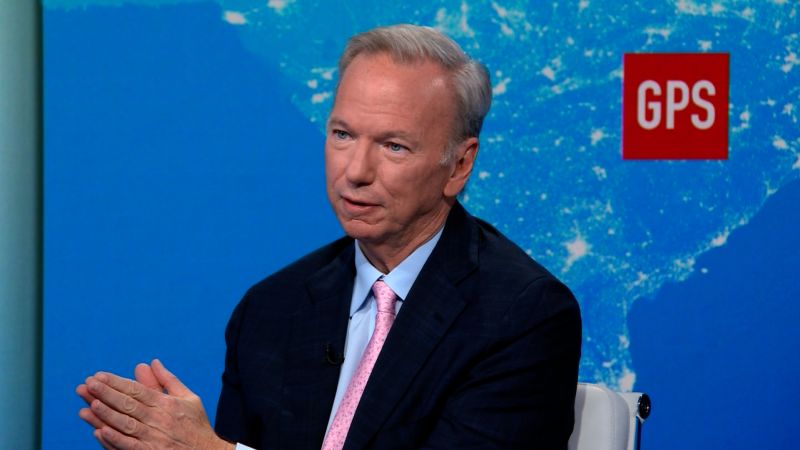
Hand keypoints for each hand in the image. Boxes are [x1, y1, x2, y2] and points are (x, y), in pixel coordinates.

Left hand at [80, 359, 232, 449]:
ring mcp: (154, 438)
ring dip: (107, 414)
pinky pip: (129, 446)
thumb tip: (152, 362)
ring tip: (90, 403)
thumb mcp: (188, 398)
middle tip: (88, 384)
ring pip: (126, 424)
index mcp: (168, 404)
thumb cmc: (196, 425)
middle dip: (107, 393)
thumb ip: (168, 381)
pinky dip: (114, 439)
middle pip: (129, 404)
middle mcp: (160, 419)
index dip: (117, 383)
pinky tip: (99, 430)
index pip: (138, 390)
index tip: (99, 376)